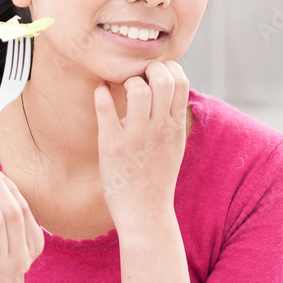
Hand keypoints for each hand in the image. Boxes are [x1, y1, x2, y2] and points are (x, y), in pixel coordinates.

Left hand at [94, 60, 188, 227]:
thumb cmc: (156, 179)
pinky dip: (101, 93)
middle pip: (163, 78)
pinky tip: (101, 94)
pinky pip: (105, 107)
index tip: (155, 75)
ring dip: (127, 81)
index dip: (168, 69)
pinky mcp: (112, 145)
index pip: (181, 81)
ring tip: (120, 90)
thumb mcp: (174, 146)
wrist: (145, 214)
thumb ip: (172, 118)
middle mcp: (159, 128)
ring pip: (137, 88)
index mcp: (175, 126)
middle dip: (148, 68)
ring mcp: (136, 136)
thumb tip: (169, 91)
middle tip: (137, 78)